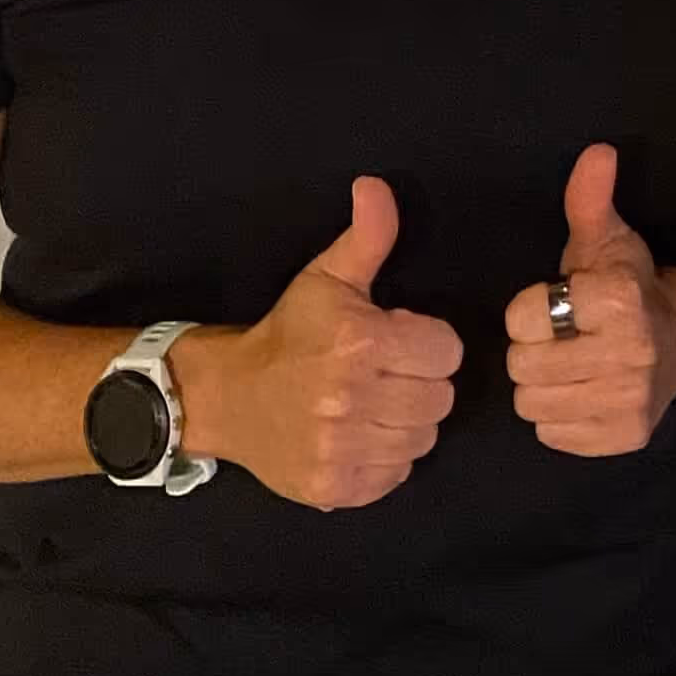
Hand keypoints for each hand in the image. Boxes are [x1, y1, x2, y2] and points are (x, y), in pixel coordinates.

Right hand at [177, 179, 460, 509]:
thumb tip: (376, 186)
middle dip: (421, 382)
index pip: (447, 351)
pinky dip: (385, 459)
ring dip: (406, 422)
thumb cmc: (288, 334)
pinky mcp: (334, 488)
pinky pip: (395, 476)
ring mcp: (341, 449)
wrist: (228, 397)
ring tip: (376, 404)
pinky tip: (361, 436)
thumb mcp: (326, 277)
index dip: (429, 342)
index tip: (399, 340)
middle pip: (440, 398)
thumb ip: (367, 235)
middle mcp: (352, 399)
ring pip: (422, 439)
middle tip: (388, 374)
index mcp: (360, 342)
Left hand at [503, 145, 675, 457]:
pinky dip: (559, 417)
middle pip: (522, 364)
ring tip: (567, 365)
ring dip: (541, 386)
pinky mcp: (623, 436)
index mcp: (616, 300)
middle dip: (533, 349)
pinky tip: (581, 392)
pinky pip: (552, 434)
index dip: (531, 309)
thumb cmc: (631, 285)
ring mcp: (626, 401)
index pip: (524, 316)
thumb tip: (596, 152)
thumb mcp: (609, 238)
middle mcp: (626, 354)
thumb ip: (589, 198)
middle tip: (560, 338)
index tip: (557, 304)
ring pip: (532, 403)